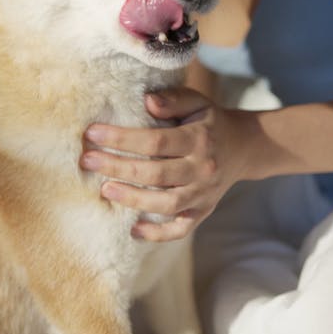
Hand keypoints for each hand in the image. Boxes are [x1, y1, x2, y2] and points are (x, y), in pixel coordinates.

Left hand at [80, 87, 251, 241]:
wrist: (244, 147)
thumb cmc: (209, 121)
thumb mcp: (197, 102)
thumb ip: (173, 99)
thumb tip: (147, 101)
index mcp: (199, 139)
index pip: (155, 141)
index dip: (122, 138)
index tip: (92, 134)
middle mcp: (203, 169)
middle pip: (156, 173)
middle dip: (118, 167)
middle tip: (88, 161)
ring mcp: (204, 194)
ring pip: (167, 203)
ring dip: (133, 198)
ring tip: (104, 189)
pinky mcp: (203, 211)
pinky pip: (181, 229)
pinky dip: (158, 234)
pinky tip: (134, 230)